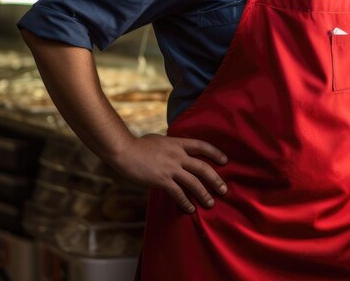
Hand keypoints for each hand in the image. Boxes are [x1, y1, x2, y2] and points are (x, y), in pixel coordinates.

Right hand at [111, 133, 227, 213]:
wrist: (125, 151)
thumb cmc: (139, 144)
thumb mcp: (160, 140)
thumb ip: (171, 145)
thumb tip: (176, 148)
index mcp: (178, 143)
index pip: (202, 146)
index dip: (215, 152)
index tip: (225, 160)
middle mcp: (178, 155)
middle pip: (202, 167)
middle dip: (215, 179)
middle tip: (224, 189)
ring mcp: (171, 168)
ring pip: (193, 182)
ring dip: (204, 194)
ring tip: (210, 203)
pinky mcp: (162, 180)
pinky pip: (178, 193)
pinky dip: (185, 202)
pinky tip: (190, 209)